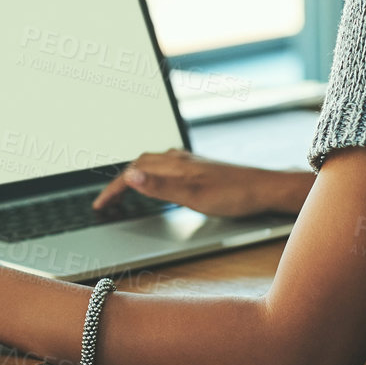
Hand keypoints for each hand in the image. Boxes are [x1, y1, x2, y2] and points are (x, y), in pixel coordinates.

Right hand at [92, 147, 306, 218]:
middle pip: (139, 164)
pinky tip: (162, 178)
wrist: (265, 189)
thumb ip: (160, 187)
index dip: (113, 190)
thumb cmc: (234, 195)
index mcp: (174, 165)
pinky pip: (168, 164)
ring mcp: (191, 162)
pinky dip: (154, 172)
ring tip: (126, 189)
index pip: (133, 173)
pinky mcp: (201, 167)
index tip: (100, 206)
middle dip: (120, 180)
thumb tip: (130, 176)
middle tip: (108, 200)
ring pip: (154, 162)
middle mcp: (180, 159)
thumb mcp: (193, 196)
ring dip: (136, 174)